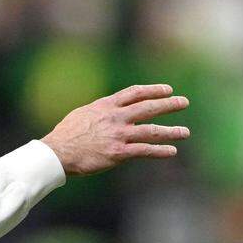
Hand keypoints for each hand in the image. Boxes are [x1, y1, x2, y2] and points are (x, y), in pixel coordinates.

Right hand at [41, 84, 189, 175]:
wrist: (58, 152)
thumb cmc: (66, 134)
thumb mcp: (82, 114)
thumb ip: (100, 111)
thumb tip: (109, 109)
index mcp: (105, 106)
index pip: (134, 93)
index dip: (153, 90)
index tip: (167, 90)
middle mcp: (115, 117)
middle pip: (148, 108)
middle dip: (168, 105)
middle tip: (183, 102)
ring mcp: (118, 135)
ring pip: (151, 131)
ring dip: (171, 131)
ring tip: (184, 132)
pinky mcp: (118, 152)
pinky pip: (144, 150)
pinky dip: (160, 151)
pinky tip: (172, 151)